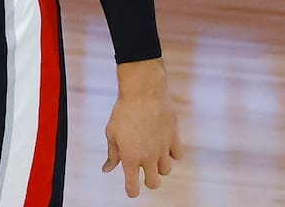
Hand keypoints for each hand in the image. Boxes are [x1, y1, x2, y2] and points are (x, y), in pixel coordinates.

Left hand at [102, 58, 181, 197]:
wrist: (143, 93)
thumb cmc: (123, 112)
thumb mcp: (111, 133)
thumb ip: (112, 154)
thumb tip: (107, 169)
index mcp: (130, 158)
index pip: (132, 186)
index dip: (131, 191)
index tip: (131, 190)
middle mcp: (147, 157)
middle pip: (154, 183)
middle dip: (148, 181)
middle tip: (143, 169)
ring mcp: (163, 149)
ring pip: (166, 170)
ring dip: (159, 166)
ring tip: (152, 152)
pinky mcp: (174, 139)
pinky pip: (177, 155)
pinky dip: (172, 153)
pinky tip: (164, 143)